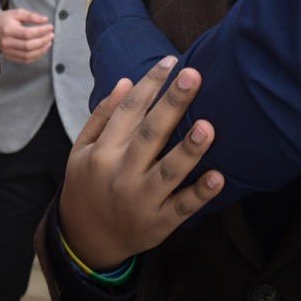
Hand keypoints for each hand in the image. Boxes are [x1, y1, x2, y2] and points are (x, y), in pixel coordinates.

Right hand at [0, 8, 53, 63]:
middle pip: (28, 45)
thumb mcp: (17, 13)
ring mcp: (7, 51)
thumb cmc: (6, 19)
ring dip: (41, 50)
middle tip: (52, 35)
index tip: (50, 27)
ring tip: (49, 42)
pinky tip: (42, 50)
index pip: (27, 33)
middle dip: (43, 41)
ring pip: (27, 55)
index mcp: (8, 30)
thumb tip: (45, 20)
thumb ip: (31, 16)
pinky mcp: (9, 56)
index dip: (41, 31)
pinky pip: (24, 60)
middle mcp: (6, 42)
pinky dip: (35, 56)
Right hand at [57, 56, 223, 270]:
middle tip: (194, 76)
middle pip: (150, 134)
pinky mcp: (158, 223)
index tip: (172, 62)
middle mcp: (121, 172)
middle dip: (172, 104)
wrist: (86, 239)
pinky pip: (181, 208)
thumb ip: (103, 115)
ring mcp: (140, 199)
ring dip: (188, 150)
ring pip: (167, 172)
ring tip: (208, 126)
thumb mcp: (82, 149)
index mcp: (103, 151)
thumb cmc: (88, 184)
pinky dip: (199, 194)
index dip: (150, 84)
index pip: (128, 110)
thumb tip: (127, 82)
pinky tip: (218, 177)